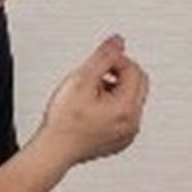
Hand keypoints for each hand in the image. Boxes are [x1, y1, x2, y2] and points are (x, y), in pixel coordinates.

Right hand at [34, 34, 148, 166]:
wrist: (53, 150)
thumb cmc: (63, 121)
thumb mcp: (81, 79)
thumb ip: (103, 56)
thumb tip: (118, 41)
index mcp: (126, 109)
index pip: (133, 70)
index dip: (115, 61)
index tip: (96, 67)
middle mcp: (132, 123)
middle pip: (138, 84)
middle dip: (118, 75)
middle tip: (93, 79)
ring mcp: (128, 134)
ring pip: (131, 99)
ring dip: (114, 91)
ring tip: (89, 97)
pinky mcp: (121, 141)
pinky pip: (125, 115)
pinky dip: (112, 107)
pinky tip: (92, 112)